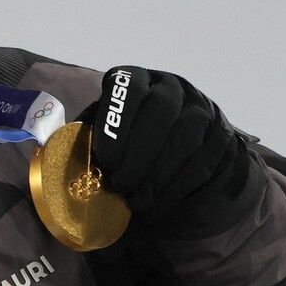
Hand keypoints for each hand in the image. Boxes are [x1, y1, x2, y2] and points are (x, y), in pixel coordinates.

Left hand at [89, 66, 253, 232]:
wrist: (181, 152)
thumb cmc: (129, 142)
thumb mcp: (106, 131)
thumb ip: (90, 136)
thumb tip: (65, 159)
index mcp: (138, 79)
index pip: (129, 86)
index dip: (116, 122)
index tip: (105, 158)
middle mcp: (173, 87)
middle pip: (162, 109)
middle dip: (138, 152)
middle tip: (120, 184)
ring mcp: (202, 109)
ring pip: (185, 136)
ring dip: (157, 174)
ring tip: (136, 200)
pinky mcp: (221, 137)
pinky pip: (202, 162)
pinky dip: (175, 189)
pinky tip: (156, 205)